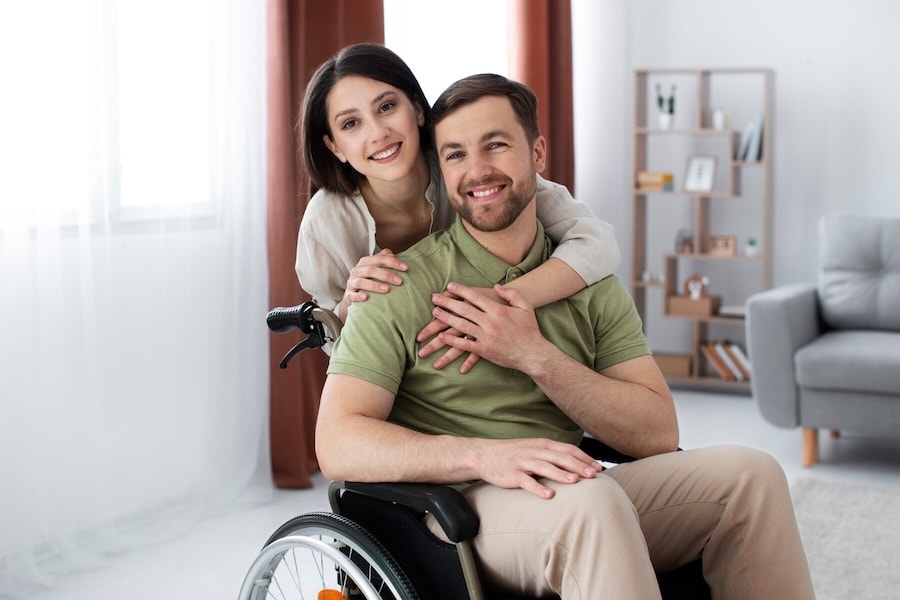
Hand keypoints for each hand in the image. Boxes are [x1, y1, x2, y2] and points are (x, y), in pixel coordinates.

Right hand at [340, 249, 406, 315]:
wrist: (354, 294)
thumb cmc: (369, 279)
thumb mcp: (376, 268)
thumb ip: (384, 259)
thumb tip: (394, 255)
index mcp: (365, 262)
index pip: (379, 258)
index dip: (393, 262)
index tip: (406, 268)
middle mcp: (357, 271)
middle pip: (371, 270)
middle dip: (386, 275)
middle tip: (400, 281)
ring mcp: (351, 283)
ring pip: (361, 282)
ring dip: (374, 285)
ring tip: (387, 290)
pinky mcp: (348, 295)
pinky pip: (352, 295)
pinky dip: (358, 296)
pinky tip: (366, 298)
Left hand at [430, 282, 548, 372]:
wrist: (533, 353)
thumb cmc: (530, 330)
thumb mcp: (525, 307)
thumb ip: (512, 294)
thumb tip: (497, 286)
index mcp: (498, 310)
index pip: (475, 296)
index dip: (461, 290)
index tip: (449, 285)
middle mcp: (489, 322)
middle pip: (464, 309)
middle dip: (447, 302)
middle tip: (434, 297)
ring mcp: (486, 336)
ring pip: (460, 326)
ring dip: (446, 319)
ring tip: (434, 313)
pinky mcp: (484, 350)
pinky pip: (465, 345)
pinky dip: (453, 341)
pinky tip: (443, 337)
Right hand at [475, 438, 602, 498]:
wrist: (485, 455)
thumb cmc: (514, 454)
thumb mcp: (535, 449)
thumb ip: (553, 455)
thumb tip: (577, 465)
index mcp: (542, 444)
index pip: (568, 449)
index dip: (584, 458)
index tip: (599, 467)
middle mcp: (535, 451)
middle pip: (560, 457)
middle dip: (578, 465)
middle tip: (594, 475)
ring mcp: (523, 462)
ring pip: (545, 467)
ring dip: (561, 474)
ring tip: (575, 481)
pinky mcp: (512, 474)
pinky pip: (526, 481)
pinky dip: (538, 488)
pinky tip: (549, 496)